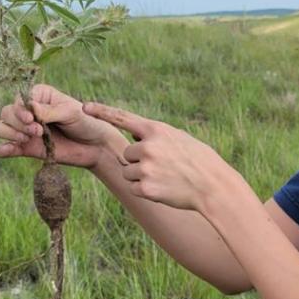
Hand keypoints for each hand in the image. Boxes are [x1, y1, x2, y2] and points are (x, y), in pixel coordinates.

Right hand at [0, 84, 122, 168]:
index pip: (18, 99)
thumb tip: (29, 110)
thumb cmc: (86, 123)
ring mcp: (24, 130)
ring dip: (7, 133)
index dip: (20, 109)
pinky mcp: (26, 147)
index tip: (32, 119)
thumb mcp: (71, 113)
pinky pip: (5, 148)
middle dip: (17, 123)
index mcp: (39, 96)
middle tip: (38, 131)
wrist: (96, 146)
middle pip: (6, 113)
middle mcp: (28, 111)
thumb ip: (49, 111)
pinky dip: (2, 149)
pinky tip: (6, 151)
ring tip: (27, 138)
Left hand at [82, 102, 241, 212]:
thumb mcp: (180, 139)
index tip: (85, 107)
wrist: (214, 187)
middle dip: (140, 161)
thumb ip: (156, 136)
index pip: (123, 117)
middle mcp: (147, 147)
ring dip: (142, 176)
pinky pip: (133, 188)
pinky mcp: (145, 188)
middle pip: (127, 153)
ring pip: (128, 172)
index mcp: (156, 130)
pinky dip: (145, 190)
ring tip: (166, 178)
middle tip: (164, 167)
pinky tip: (164, 189)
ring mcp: (145, 168)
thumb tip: (134, 139)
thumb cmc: (201, 162)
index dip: (102, 111)